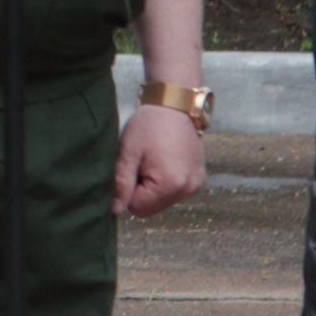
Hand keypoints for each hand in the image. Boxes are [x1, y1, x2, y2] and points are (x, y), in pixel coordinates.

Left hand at [115, 102, 206, 217]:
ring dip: (154, 188)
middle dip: (141, 191)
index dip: (128, 191)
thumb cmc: (148, 125)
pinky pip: (176, 193)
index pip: (138, 208)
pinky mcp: (200, 180)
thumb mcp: (129, 152)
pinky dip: (166, 183)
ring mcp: (197, 185)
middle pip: (152, 208)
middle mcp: (188, 189)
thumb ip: (121, 183)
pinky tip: (165, 162)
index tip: (132, 168)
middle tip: (142, 164)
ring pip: (163, 202)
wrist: (174, 105)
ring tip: (153, 161)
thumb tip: (116, 210)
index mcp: (171, 184)